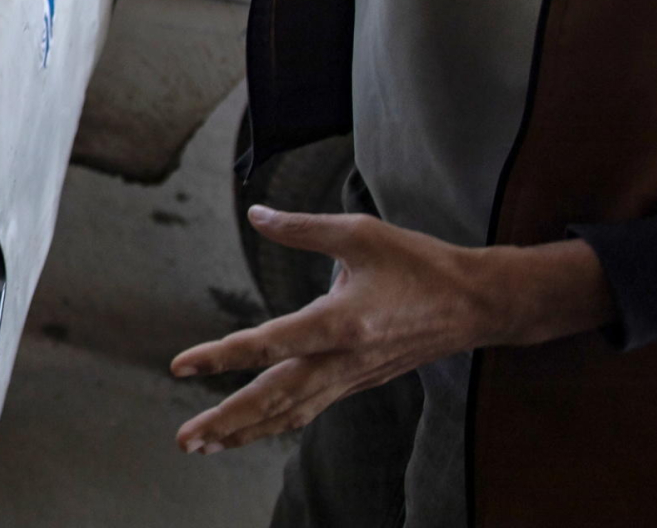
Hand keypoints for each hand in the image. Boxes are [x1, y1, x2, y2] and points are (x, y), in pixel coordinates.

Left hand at [168, 207, 612, 453]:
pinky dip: (274, 422)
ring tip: (202, 444)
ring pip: (290, 413)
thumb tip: (255, 212)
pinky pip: (308, 409)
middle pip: (276, 399)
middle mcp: (344, 359)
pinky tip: (248, 429)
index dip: (222, 355)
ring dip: (245, 431)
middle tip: (185, 440)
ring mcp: (352, 377)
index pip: (270, 343)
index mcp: (341, 322)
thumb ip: (302, 228)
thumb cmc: (419, 263)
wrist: (477, 305)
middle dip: (228, 421)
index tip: (180, 366)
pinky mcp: (358, 382)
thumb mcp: (360, 232)